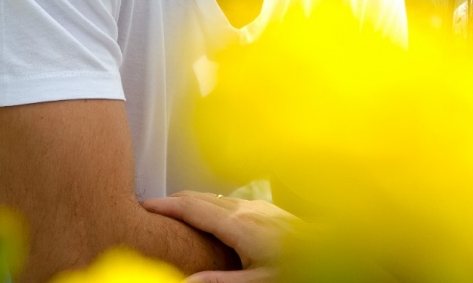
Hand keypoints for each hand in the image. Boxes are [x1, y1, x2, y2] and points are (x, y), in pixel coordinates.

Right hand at [142, 192, 301, 282]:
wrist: (329, 249)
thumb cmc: (296, 268)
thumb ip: (219, 282)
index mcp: (239, 224)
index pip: (192, 208)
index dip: (164, 206)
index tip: (142, 206)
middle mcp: (246, 208)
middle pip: (198, 197)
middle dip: (171, 200)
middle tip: (146, 208)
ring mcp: (256, 205)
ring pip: (212, 197)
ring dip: (188, 202)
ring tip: (168, 213)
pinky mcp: (264, 208)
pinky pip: (226, 201)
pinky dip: (206, 205)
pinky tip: (203, 217)